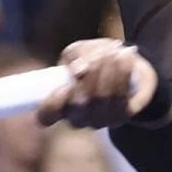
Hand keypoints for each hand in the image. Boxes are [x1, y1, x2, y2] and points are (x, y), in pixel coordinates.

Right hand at [37, 39, 157, 128]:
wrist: (123, 66)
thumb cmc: (90, 61)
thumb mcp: (76, 52)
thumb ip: (75, 57)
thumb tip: (78, 70)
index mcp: (58, 106)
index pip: (46, 115)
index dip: (52, 103)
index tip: (63, 84)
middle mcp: (77, 118)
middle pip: (79, 103)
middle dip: (89, 74)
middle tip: (99, 54)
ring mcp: (99, 120)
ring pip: (102, 97)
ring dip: (108, 69)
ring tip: (113, 50)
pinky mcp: (120, 116)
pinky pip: (121, 94)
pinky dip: (123, 71)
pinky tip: (125, 55)